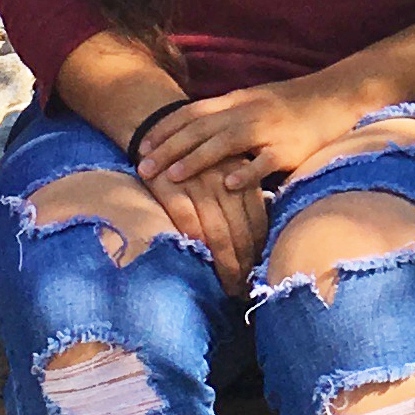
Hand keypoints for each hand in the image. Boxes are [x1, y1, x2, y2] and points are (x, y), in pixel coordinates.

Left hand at [133, 77, 360, 193]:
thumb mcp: (253, 101)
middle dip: (169, 148)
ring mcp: (268, 130)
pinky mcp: (289, 148)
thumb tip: (193, 129)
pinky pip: (265, 161)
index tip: (141, 146)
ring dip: (196, 159)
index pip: (192, 113)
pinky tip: (228, 185)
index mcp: (236, 101)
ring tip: (173, 176)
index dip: (165, 129)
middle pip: (200, 129)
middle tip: (143, 168)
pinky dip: (246, 173)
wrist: (335, 96)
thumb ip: (225, 114)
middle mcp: (247, 112)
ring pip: (226, 143)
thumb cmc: (291, 104)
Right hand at [145, 168, 269, 286]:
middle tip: (245, 288)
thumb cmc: (193, 156)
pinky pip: (188, 223)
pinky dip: (199, 246)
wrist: (155, 126)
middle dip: (245, 263)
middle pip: (240, 231)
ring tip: (230, 287)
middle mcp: (223, 180)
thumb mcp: (223, 166)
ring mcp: (198, 184)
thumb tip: (256, 234)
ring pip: (218, 232)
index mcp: (240, 175)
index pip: (257, 219)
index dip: (259, 248)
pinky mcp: (170, 188)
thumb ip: (239, 195)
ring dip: (226, 264)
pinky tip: (203, 265)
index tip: (258, 270)